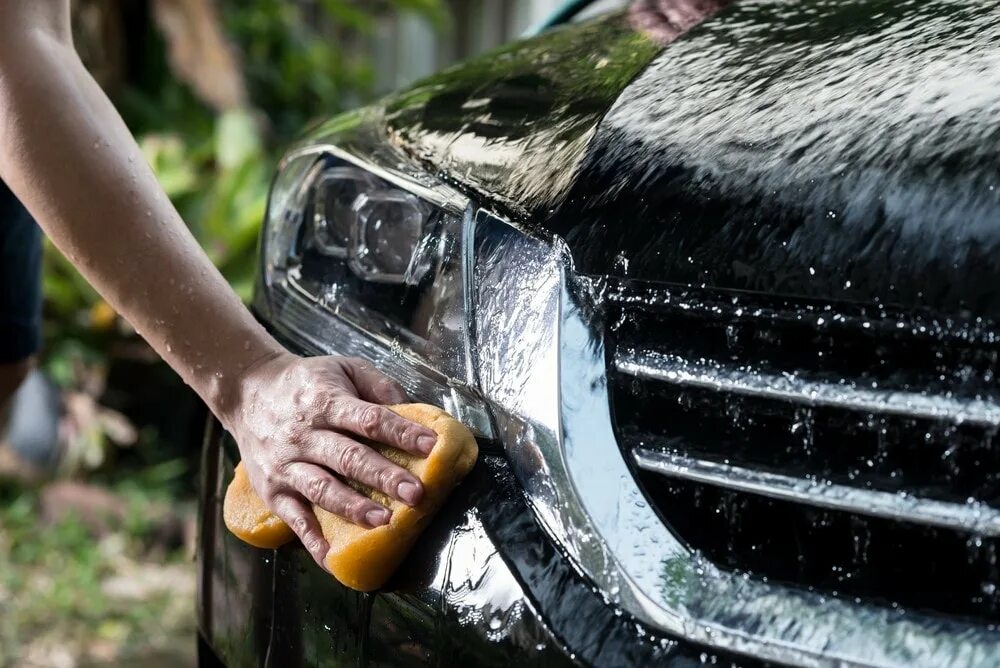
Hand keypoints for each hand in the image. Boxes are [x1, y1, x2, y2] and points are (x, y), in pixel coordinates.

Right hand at [222, 351, 437, 567]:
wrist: (247, 392)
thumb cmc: (307, 383)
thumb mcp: (343, 368)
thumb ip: (378, 386)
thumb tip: (413, 409)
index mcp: (326, 402)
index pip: (369, 420)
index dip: (402, 433)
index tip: (431, 446)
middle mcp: (305, 435)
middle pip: (349, 458)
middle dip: (385, 477)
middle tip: (416, 494)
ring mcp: (287, 465)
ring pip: (322, 489)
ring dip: (354, 508)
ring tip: (383, 521)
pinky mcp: (273, 491)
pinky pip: (294, 519)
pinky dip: (313, 541)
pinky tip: (334, 558)